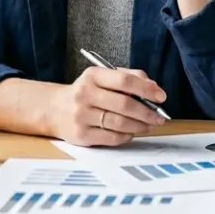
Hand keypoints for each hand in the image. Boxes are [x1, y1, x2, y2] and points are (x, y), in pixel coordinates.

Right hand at [49, 66, 167, 146]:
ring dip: (140, 126)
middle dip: (147, 112)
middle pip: (124, 104)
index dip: (146, 89)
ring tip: (149, 125)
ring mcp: (82, 116)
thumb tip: (153, 87)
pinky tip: (132, 132)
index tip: (161, 96)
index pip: (124, 80)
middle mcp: (85, 94)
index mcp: (93, 76)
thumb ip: (128, 77)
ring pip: (119, 123)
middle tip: (159, 116)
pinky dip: (127, 136)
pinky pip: (112, 138)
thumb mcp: (101, 77)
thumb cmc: (85, 92)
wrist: (53, 109)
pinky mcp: (81, 135)